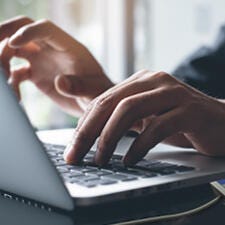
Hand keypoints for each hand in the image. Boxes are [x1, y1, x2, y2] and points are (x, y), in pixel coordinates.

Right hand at [0, 16, 112, 114]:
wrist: (93, 102)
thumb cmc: (98, 93)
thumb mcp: (93, 91)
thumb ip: (79, 86)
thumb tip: (60, 82)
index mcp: (69, 48)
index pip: (46, 29)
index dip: (28, 32)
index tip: (13, 43)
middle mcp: (53, 51)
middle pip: (24, 31)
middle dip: (4, 34)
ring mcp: (43, 62)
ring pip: (15, 50)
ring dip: (3, 61)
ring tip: (6, 83)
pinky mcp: (37, 75)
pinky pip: (16, 72)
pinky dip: (10, 82)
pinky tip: (16, 97)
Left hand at [64, 70, 224, 164]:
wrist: (221, 122)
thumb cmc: (179, 121)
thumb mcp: (145, 116)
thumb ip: (121, 118)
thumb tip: (90, 134)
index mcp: (139, 81)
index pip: (102, 100)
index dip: (83, 124)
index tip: (73, 147)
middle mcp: (153, 81)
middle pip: (110, 103)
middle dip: (88, 132)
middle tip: (75, 156)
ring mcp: (172, 93)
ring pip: (129, 110)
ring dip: (109, 138)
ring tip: (100, 160)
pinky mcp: (189, 110)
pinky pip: (157, 126)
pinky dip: (140, 146)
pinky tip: (129, 160)